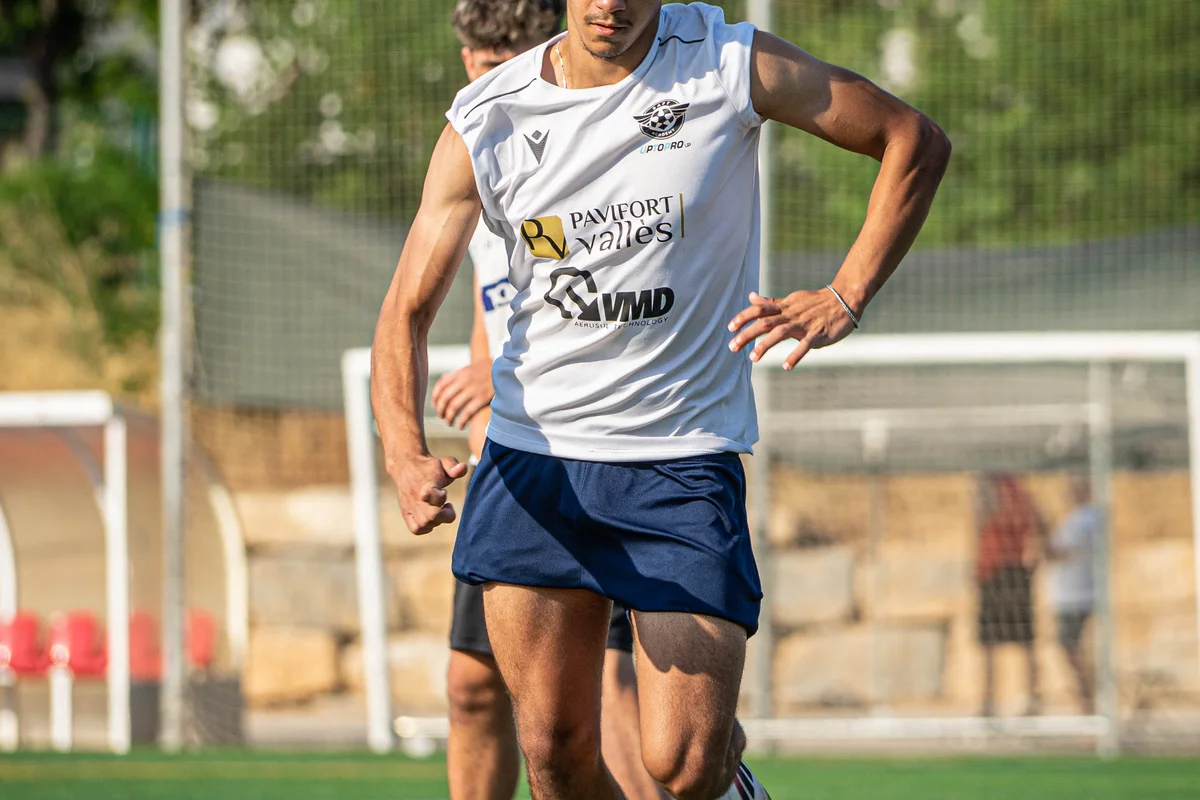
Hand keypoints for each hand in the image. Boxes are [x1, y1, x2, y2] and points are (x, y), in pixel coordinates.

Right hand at [389, 454, 468, 534]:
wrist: (406, 466)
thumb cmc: (430, 467)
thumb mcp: (444, 462)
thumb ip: (454, 466)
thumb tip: (462, 468)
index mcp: (426, 484)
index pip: (432, 496)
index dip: (442, 497)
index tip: (444, 491)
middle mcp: (417, 497)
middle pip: (431, 516)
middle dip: (444, 514)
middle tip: (447, 505)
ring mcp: (410, 506)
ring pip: (424, 524)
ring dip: (436, 521)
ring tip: (439, 510)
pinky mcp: (406, 513)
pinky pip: (416, 529)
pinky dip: (426, 528)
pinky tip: (431, 519)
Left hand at [431, 360, 493, 428]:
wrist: (504, 370)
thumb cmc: (485, 371)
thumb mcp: (469, 369)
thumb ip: (455, 377)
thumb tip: (441, 388)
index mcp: (460, 373)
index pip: (441, 386)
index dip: (435, 397)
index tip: (435, 405)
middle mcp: (464, 381)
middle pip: (445, 398)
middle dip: (440, 409)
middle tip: (441, 416)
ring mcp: (473, 390)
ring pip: (454, 406)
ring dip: (449, 417)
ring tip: (449, 423)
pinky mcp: (482, 399)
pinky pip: (467, 412)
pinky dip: (461, 421)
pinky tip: (460, 426)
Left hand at [727, 289, 857, 370]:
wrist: (844, 300)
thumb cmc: (815, 302)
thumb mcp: (790, 300)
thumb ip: (770, 302)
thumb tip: (751, 297)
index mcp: (784, 307)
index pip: (759, 309)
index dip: (743, 317)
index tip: (730, 328)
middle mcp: (791, 315)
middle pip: (765, 322)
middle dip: (747, 334)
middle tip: (732, 347)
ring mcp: (804, 324)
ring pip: (781, 333)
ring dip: (765, 345)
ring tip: (753, 358)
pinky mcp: (817, 334)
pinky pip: (805, 345)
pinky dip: (795, 355)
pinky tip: (786, 366)